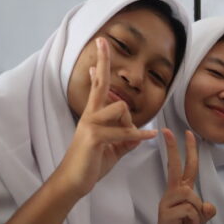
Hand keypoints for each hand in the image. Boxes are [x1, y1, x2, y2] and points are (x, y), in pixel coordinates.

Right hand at [55, 37, 156, 197]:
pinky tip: (149, 136)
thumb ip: (126, 139)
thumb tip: (140, 133)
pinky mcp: (94, 137)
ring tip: (125, 141)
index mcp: (94, 116)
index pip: (97, 88)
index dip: (98, 70)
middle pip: (100, 83)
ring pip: (121, 109)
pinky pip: (124, 131)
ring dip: (130, 125)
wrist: (74, 182)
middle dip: (102, 61)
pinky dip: (139, 135)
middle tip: (101, 40)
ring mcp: (90, 124)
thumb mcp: (114, 149)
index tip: (96, 54)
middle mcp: (90, 115)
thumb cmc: (91, 164)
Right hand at [152, 129, 216, 223]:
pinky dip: (194, 222)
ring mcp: (167, 202)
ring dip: (198, 214)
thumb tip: (209, 205)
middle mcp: (172, 192)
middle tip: (170, 130)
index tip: (187, 132)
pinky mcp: (166, 213)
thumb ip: (206, 211)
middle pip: (176, 168)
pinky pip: (190, 211)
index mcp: (181, 190)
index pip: (186, 167)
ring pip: (193, 198)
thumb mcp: (200, 219)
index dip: (187, 150)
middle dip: (173, 149)